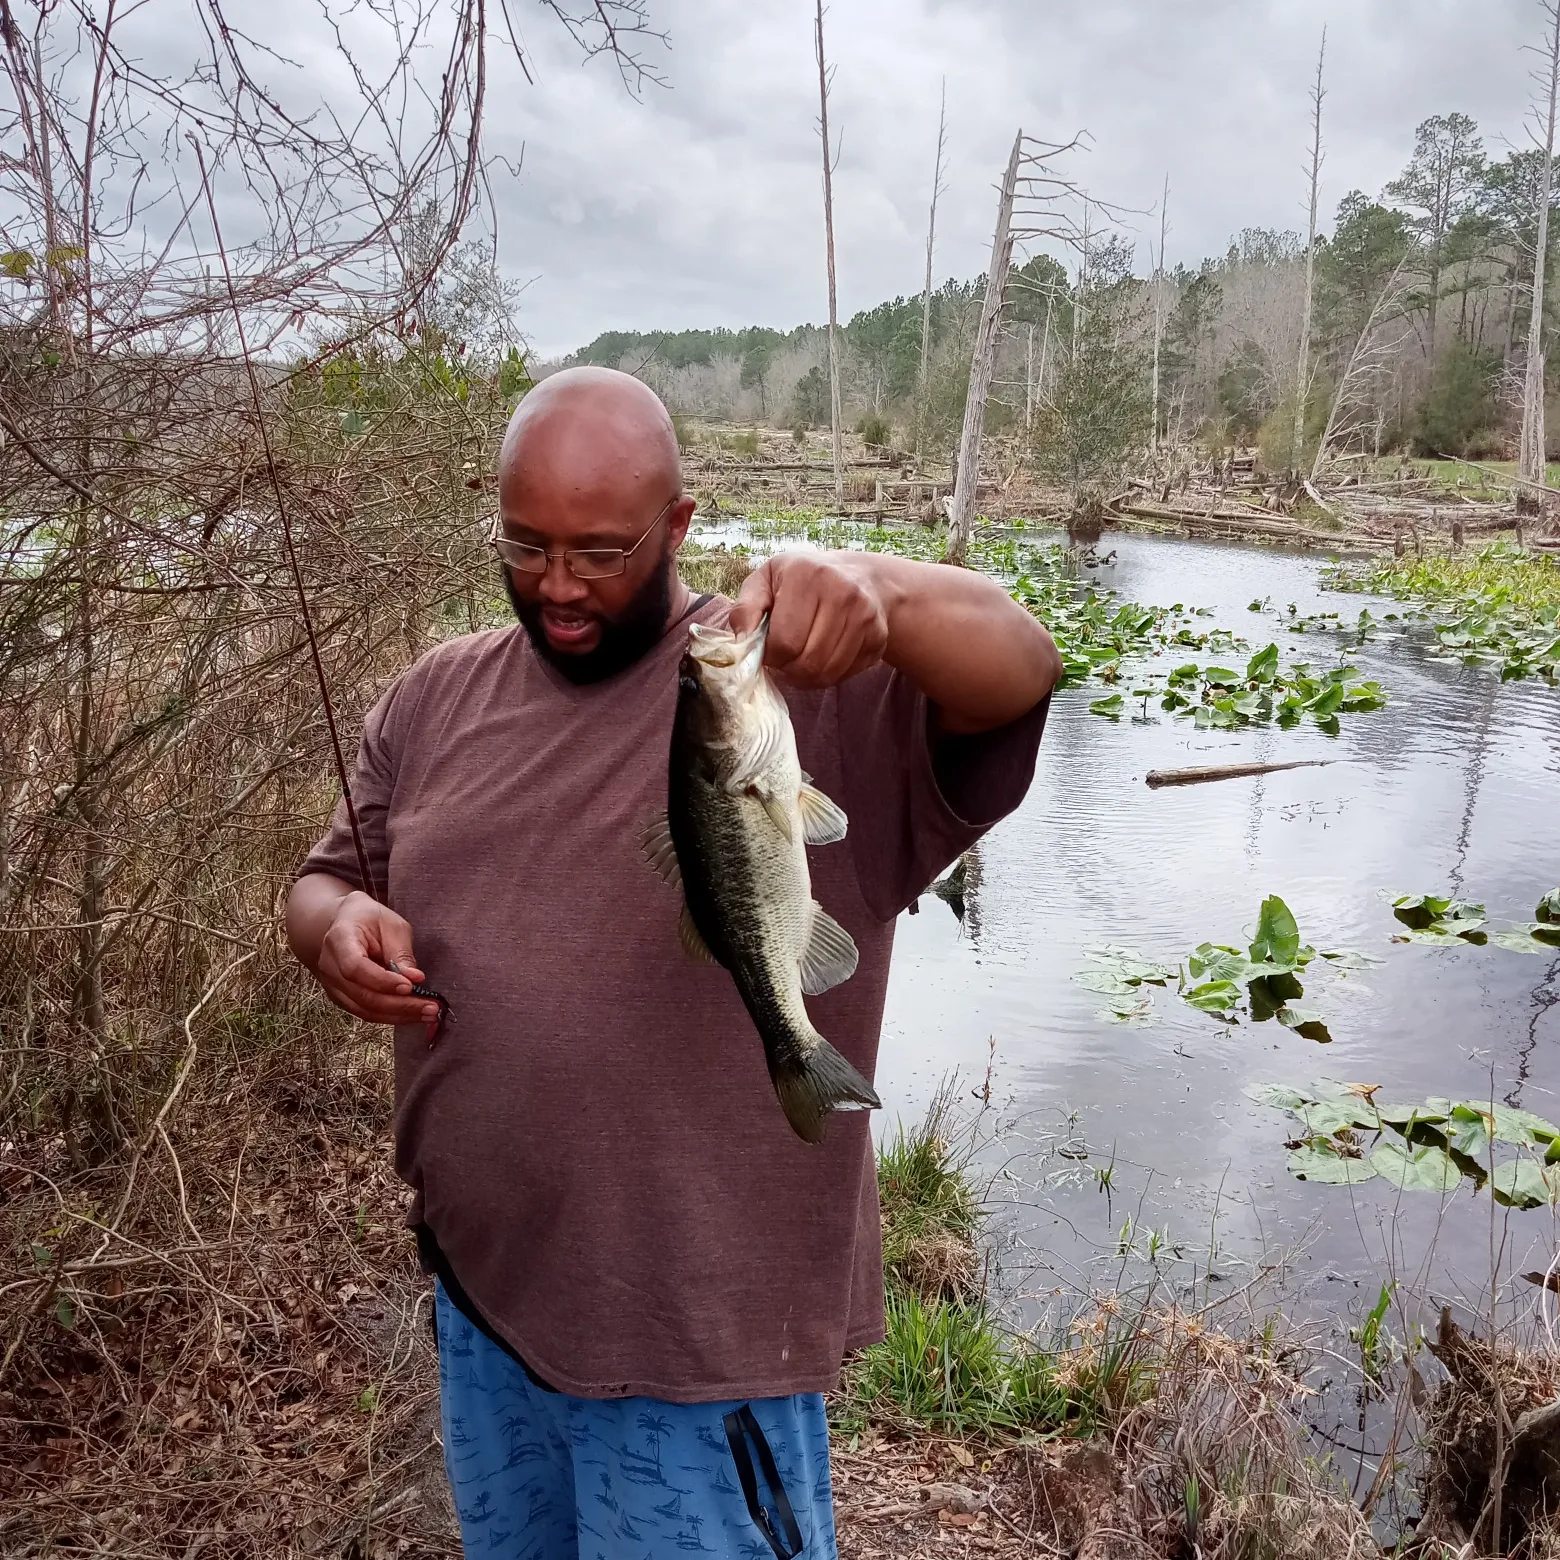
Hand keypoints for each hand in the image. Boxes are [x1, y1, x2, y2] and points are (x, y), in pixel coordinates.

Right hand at [315, 891, 440, 1027]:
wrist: (346, 923)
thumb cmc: (370, 919)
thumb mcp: (392, 925)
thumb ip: (401, 952)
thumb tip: (415, 979)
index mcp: (339, 939)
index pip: (355, 967)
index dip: (382, 981)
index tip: (410, 986)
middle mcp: (330, 966)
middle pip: (362, 995)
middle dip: (399, 1005)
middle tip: (430, 1007)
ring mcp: (333, 985)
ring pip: (365, 1009)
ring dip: (398, 1015)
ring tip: (428, 1013)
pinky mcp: (342, 997)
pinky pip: (366, 1012)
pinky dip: (391, 1016)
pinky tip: (413, 1014)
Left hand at [728, 551, 894, 687]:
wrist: (858, 575)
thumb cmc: (802, 579)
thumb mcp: (766, 580)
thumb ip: (745, 607)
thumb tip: (739, 641)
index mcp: (808, 575)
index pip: (785, 641)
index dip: (770, 655)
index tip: (768, 648)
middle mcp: (843, 593)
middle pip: (807, 662)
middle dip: (788, 668)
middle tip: (784, 657)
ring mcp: (865, 616)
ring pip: (827, 673)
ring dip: (806, 676)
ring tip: (799, 659)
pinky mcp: (879, 636)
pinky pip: (846, 675)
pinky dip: (828, 675)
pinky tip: (822, 657)